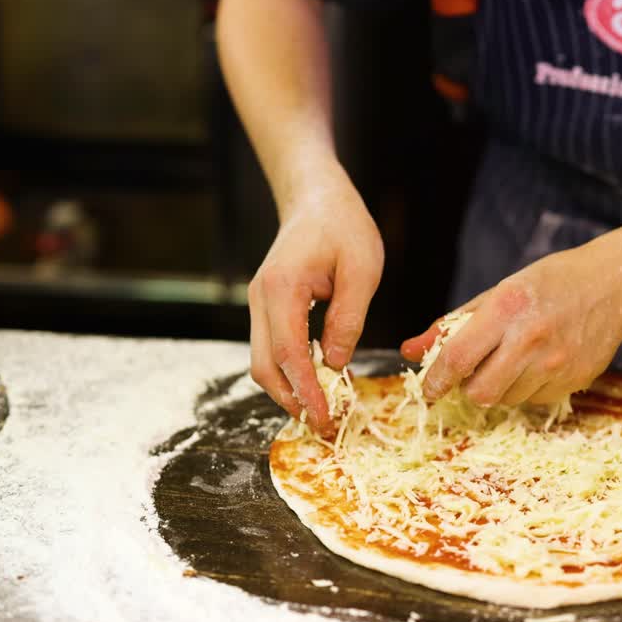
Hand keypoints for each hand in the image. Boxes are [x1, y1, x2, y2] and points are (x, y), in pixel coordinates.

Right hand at [248, 179, 382, 433]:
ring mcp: (260, 303)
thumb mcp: (362, 269)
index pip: (288, 353)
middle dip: (291, 400)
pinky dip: (289, 371)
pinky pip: (271, 347)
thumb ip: (348, 317)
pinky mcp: (268, 306)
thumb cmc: (343, 226)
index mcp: (283, 288)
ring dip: (288, 390)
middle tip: (324, 425)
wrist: (316, 197)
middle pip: (263, 366)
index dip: (305, 391)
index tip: (324, 418)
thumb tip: (336, 364)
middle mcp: (261, 299)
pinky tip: (316, 383)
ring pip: (262, 361)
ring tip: (322, 411)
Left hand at [400, 244, 621, 405]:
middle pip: (480, 391)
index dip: (437, 380)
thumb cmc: (550, 282)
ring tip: (511, 360)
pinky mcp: (573, 380)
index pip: (458, 357)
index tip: (429, 389)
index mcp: (507, 308)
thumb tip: (410, 351)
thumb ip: (453, 324)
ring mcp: (556, 364)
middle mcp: (531, 338)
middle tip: (470, 374)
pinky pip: (533, 400)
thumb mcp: (499, 292)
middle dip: (467, 389)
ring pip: (506, 399)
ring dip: (498, 388)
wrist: (612, 285)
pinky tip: (537, 363)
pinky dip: (525, 389)